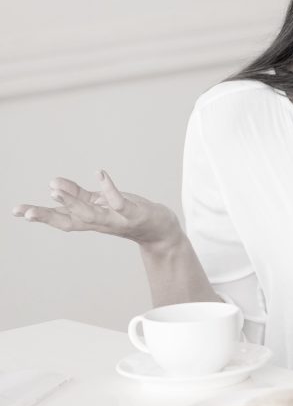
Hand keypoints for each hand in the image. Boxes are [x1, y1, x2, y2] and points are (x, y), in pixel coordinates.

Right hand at [12, 171, 180, 246]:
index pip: (61, 220)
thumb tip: (53, 184)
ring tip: (55, 187)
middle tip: (25, 211)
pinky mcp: (135, 214)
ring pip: (91, 214)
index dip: (40, 216)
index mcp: (91, 221)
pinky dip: (109, 189)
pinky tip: (100, 174)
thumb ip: (78, 195)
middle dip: (47, 216)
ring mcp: (118, 220)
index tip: (17, 211)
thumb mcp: (101, 204)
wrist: (161, 231)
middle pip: (70, 221)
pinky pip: (120, 202)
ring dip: (73, 201)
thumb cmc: (129, 215)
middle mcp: (101, 224)